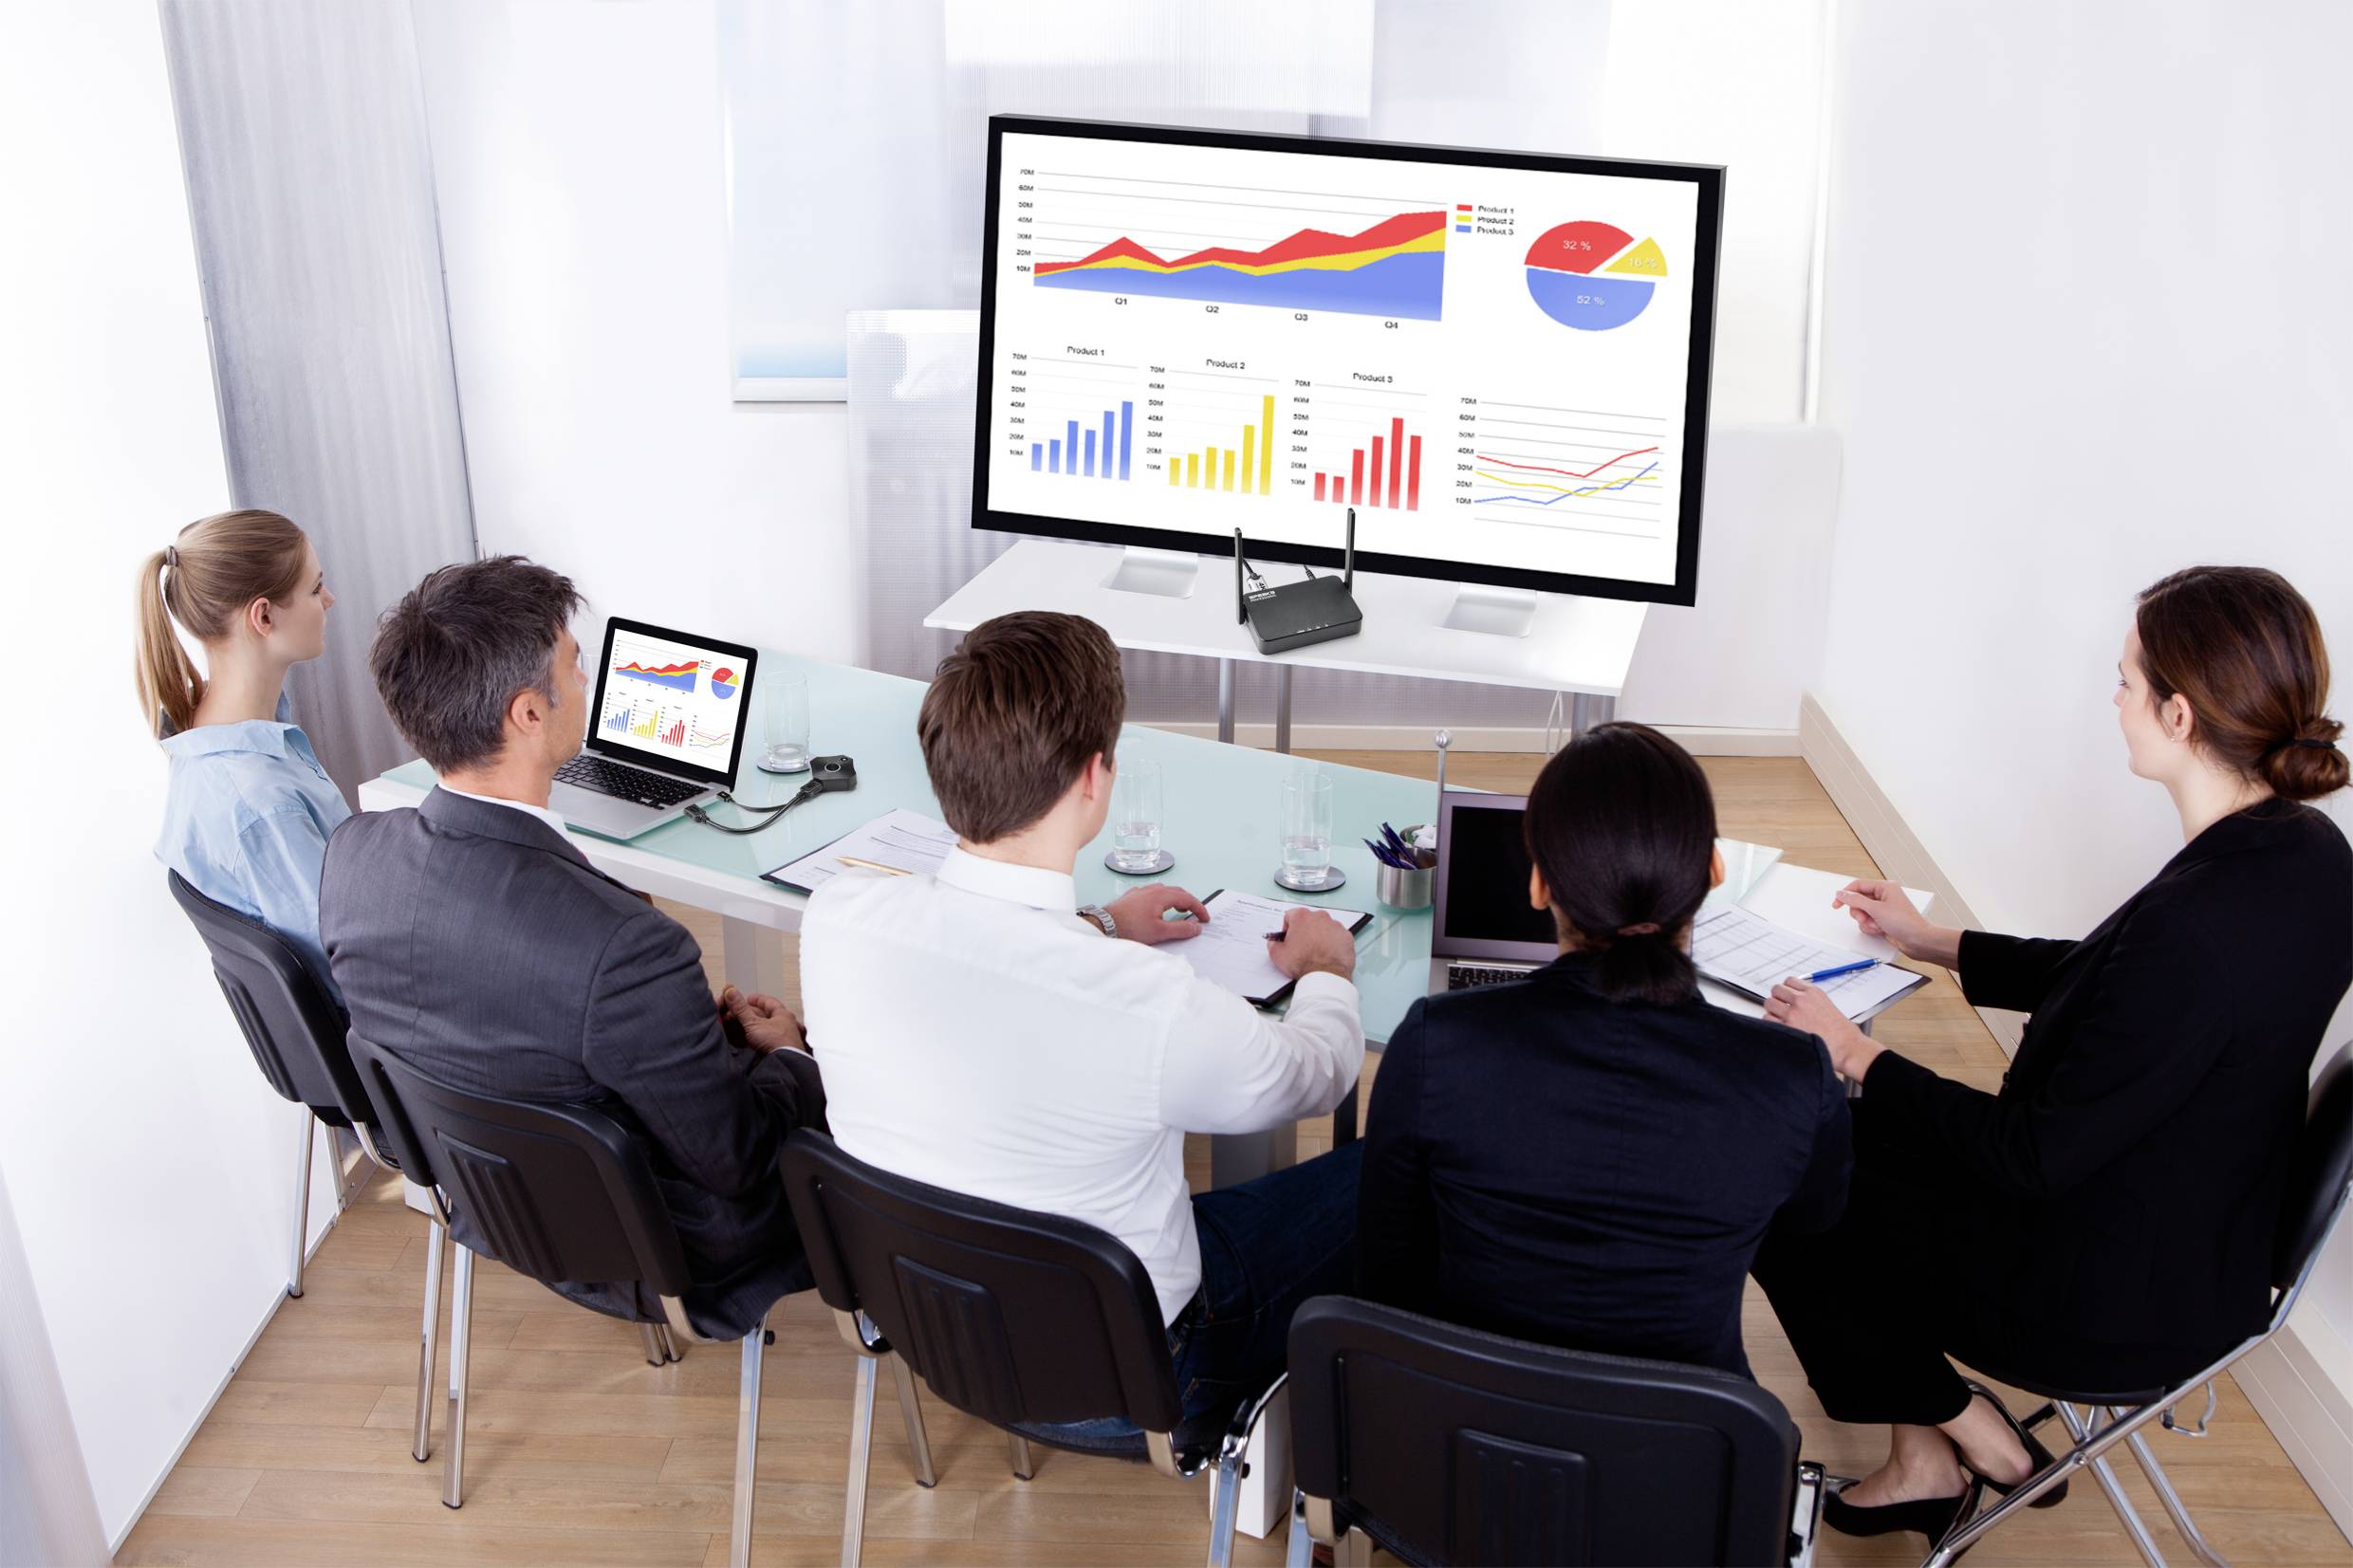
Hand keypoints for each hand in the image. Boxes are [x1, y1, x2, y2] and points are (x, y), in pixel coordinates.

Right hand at [720, 986, 807, 1054]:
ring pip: (757, 1031)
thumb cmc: (777, 1042)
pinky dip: (745, 1041)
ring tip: (729, 1027)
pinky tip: (735, 1041)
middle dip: (745, 1016)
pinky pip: (756, 1043)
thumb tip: (732, 993)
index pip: (770, 1002)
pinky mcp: (771, 1052)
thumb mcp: (754, 1023)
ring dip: (743, 1029)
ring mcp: (776, 1040)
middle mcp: (781, 1027)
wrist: (783, 1065)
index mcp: (782, 1015)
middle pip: (761, 1017)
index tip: (747, 998)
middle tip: (732, 1014)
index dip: (757, 999)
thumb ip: (741, 1009)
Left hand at [1106, 884, 1210, 943]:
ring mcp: (1140, 892)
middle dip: (1189, 902)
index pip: (1187, 897)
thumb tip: (1196, 927)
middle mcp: (1151, 889)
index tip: (1204, 918)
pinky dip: (1161, 900)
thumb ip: (1181, 929)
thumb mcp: (1160, 932)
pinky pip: (1151, 894)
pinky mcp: (1131, 897)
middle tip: (1195, 915)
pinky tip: (1157, 910)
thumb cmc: (1129, 928)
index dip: (1199, 908)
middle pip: (1176, 892)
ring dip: (1175, 900)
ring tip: (1179, 911)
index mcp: (1160, 895)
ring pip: (1163, 891)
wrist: (1104, 927)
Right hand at [1267, 907, 1356, 981]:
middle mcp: (1320, 916)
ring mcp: (1335, 925)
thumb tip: (1274, 943)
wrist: (1325, 975)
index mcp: (1301, 916)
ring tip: (1316, 953)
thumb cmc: (1303, 963)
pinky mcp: (1346, 936)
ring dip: (1320, 936)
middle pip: (1309, 920)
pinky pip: (1337, 936)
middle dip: (1305, 931)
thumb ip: (1273, 944)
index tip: (1289, 939)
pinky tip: (1328, 955)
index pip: (1290, 916)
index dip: (1287, 928)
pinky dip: (1333, 943)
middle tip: (1302, 947)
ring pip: (1324, 927)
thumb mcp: (1277, 955)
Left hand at [1765, 977, 1880, 1080]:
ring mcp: (1792, 1014)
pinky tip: (1780, 1028)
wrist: (1847, 1046)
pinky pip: (1767, 1019)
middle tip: (1781, 1008)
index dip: (1786, 989)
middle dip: (1778, 998)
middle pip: (1776, 990)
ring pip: (1769, 1003)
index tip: (1787, 996)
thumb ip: (1809, 998)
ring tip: (1781, 1019)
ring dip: (1772, 1011)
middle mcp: (1801, 1000)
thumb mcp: (1826, 1005)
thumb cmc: (1841, 1031)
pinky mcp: (1787, 1028)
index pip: (1788, 981)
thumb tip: (1793, 997)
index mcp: (1812, 992)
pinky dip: (1771, 1024)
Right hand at [1831, 878, 1957, 964]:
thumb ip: (1856, 900)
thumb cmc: (1906, 923)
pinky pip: (1867, 922)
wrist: (1918, 941)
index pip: (1858, 885)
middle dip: (1860, 912)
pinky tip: (1880, 930)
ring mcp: (1883, 909)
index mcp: (1885, 887)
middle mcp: (1884, 896)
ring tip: (1876, 925)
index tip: (1836, 904)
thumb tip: (1842, 893)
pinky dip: (1870, 927)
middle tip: (1866, 917)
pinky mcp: (1883, 920)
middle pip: (1858, 900)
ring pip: (1861, 912)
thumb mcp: (1876, 909)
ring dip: (1866, 921)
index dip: (1846, 894)